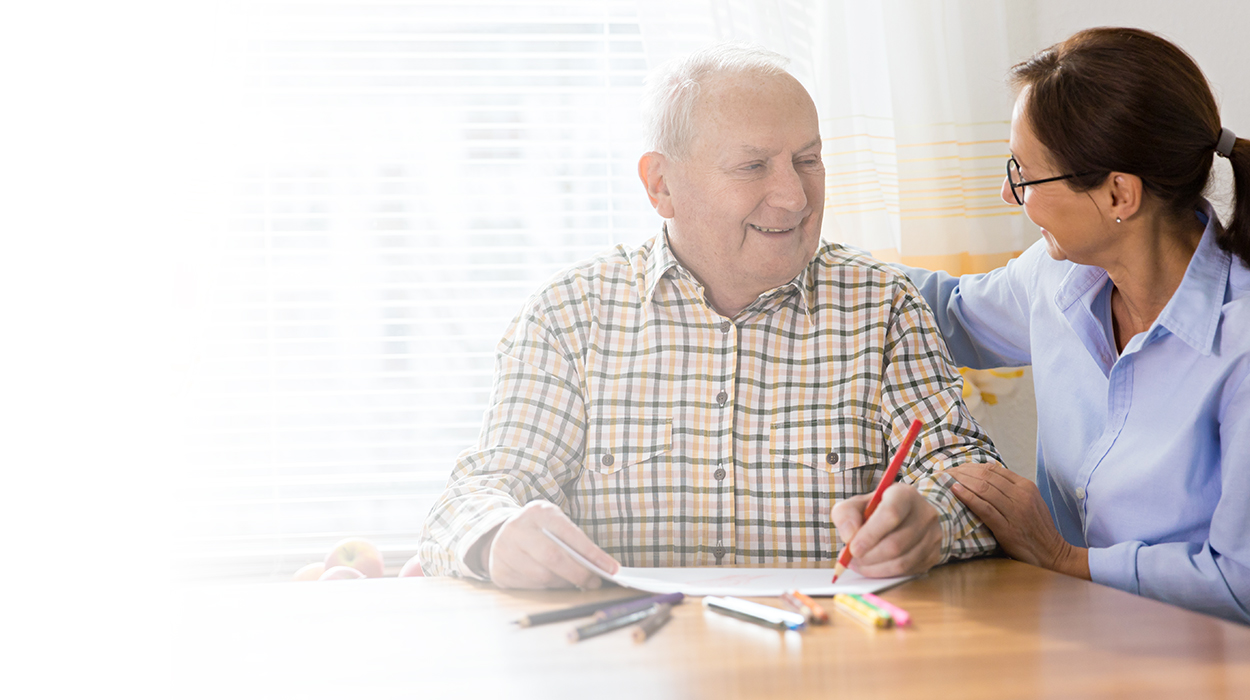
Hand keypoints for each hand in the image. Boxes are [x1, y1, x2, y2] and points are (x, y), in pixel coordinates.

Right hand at [481, 500, 619, 588]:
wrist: (501, 534)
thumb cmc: (539, 530)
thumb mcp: (554, 524)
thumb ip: (573, 541)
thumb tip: (599, 567)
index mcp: (538, 512)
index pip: (570, 534)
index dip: (593, 554)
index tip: (612, 569)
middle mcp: (517, 529)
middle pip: (553, 558)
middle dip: (579, 574)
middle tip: (594, 582)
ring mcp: (504, 551)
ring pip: (542, 577)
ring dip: (564, 583)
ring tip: (575, 582)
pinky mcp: (499, 572)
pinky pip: (531, 587)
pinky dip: (547, 588)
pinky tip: (554, 583)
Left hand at [831, 483, 942, 576]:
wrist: (905, 516)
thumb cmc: (876, 510)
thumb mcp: (856, 504)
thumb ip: (845, 515)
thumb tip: (849, 536)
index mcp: (904, 494)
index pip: (891, 514)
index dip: (869, 535)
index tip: (852, 549)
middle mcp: (924, 513)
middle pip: (895, 544)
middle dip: (868, 556)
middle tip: (851, 559)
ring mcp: (933, 535)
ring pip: (902, 562)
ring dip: (874, 568)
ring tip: (858, 564)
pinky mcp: (934, 554)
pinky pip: (907, 572)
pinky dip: (885, 573)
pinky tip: (873, 567)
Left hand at [947, 464, 1088, 578]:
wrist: (1052, 553)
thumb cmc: (1037, 529)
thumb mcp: (1030, 502)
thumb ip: (1011, 489)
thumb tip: (986, 476)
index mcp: (1026, 486)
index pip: (994, 469)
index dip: (972, 466)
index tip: (957, 468)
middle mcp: (1021, 495)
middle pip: (986, 476)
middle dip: (963, 472)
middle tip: (947, 472)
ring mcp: (1015, 511)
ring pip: (983, 488)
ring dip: (961, 481)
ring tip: (946, 479)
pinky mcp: (1007, 528)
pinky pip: (984, 508)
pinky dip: (968, 497)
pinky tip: (955, 491)